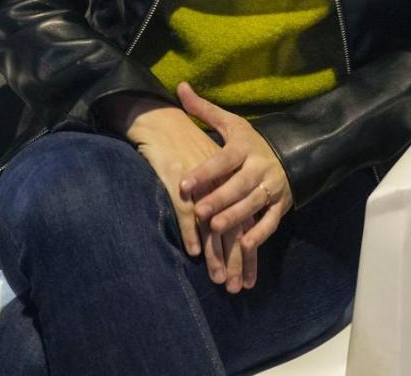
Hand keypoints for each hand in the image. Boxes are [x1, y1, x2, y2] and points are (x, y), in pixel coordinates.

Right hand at [109, 93, 251, 291]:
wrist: (162, 123)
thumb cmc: (185, 146)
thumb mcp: (207, 169)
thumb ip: (218, 196)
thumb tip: (221, 230)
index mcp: (233, 181)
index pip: (246, 222)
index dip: (248, 251)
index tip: (248, 277)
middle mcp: (222, 184)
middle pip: (234, 228)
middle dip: (235, 260)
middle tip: (234, 288)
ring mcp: (201, 185)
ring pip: (214, 225)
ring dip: (217, 255)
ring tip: (218, 280)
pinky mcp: (179, 182)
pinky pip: (187, 212)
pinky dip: (190, 233)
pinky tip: (195, 253)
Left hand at [177, 82, 292, 289]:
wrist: (293, 154)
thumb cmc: (250, 143)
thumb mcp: (231, 124)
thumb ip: (203, 110)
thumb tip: (180, 87)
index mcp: (244, 148)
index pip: (223, 159)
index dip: (205, 171)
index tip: (184, 184)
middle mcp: (260, 167)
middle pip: (240, 184)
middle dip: (220, 198)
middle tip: (200, 211)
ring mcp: (272, 187)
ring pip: (254, 203)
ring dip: (237, 216)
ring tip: (217, 227)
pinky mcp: (280, 205)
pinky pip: (271, 221)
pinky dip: (260, 233)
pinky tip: (246, 245)